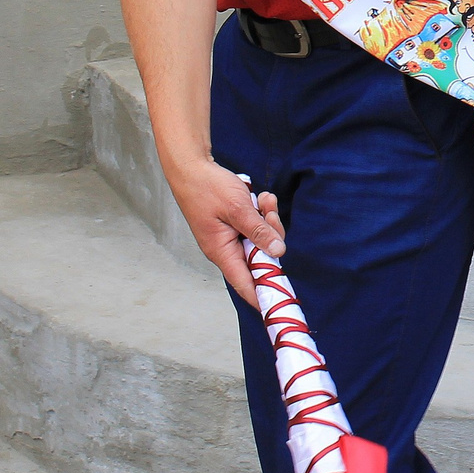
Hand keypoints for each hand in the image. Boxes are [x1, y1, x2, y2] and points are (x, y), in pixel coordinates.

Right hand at [168, 158, 284, 306]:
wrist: (192, 167)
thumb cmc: (208, 188)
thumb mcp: (238, 208)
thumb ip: (258, 231)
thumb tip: (278, 252)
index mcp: (221, 251)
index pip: (245, 283)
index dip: (263, 295)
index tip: (281, 305)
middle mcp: (226, 249)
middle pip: (260, 258)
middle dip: (272, 238)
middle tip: (270, 215)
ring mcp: (230, 237)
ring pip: (260, 240)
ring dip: (267, 221)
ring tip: (264, 200)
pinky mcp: (235, 225)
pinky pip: (255, 226)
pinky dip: (261, 213)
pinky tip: (260, 198)